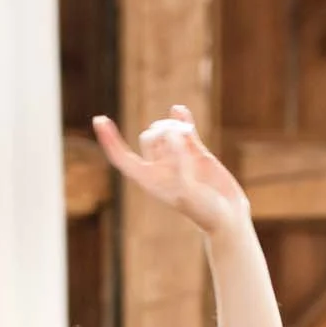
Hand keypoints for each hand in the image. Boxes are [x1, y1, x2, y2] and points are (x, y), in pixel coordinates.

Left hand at [93, 106, 251, 235]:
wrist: (226, 217)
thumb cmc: (205, 213)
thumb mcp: (189, 193)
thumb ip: (180, 168)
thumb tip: (173, 140)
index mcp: (149, 181)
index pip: (122, 158)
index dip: (109, 139)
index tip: (99, 119)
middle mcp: (160, 168)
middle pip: (148, 138)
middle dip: (161, 132)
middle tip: (180, 140)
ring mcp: (178, 158)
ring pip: (166, 131)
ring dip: (174, 126)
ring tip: (189, 135)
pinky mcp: (195, 152)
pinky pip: (184, 130)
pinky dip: (181, 119)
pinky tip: (179, 110)